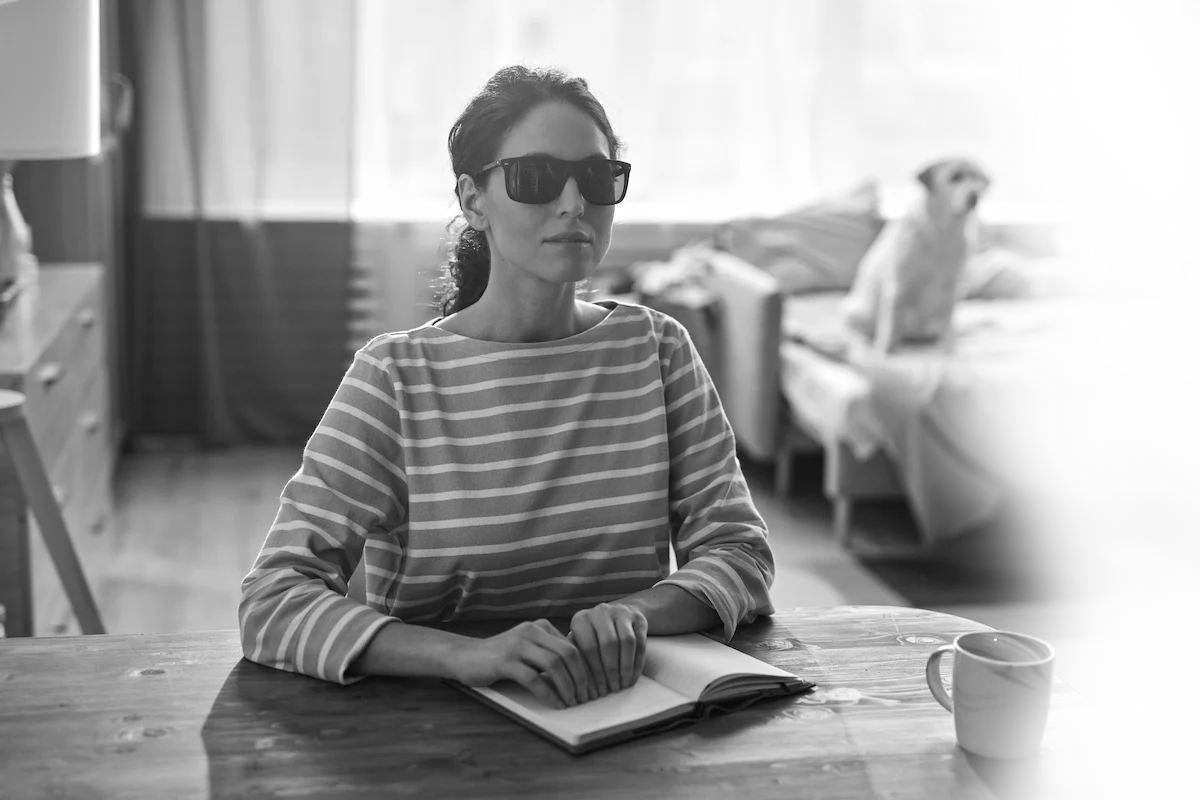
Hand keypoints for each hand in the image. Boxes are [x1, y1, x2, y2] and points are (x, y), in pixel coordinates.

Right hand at [451, 619, 594, 708]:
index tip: (593, 687)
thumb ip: (550, 653)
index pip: (573, 646)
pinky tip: (554, 704)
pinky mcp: (504, 661)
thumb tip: (581, 672)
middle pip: (568, 653)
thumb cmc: (501, 657)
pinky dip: (548, 694)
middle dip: (581, 678)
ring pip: (554, 664)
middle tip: (586, 697)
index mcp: (540, 627)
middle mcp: (531, 631)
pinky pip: (534, 678)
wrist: (465, 656)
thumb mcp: (529, 649)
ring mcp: (517, 645)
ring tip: (572, 702)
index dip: (587, 668)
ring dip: (567, 687)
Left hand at [569, 602, 647, 696]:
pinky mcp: (638, 617)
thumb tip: (575, 685)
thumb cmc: (594, 638)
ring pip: (626, 642)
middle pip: (609, 644)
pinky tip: (633, 676)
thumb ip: (577, 659)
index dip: (594, 671)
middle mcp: (600, 611)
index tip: (597, 690)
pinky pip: (640, 642)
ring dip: (625, 667)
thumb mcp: (581, 643)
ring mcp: (620, 611)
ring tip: (623, 685)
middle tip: (612, 689)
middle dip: (611, 671)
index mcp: (581, 619)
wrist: (618, 616)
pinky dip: (637, 662)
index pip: (588, 647)